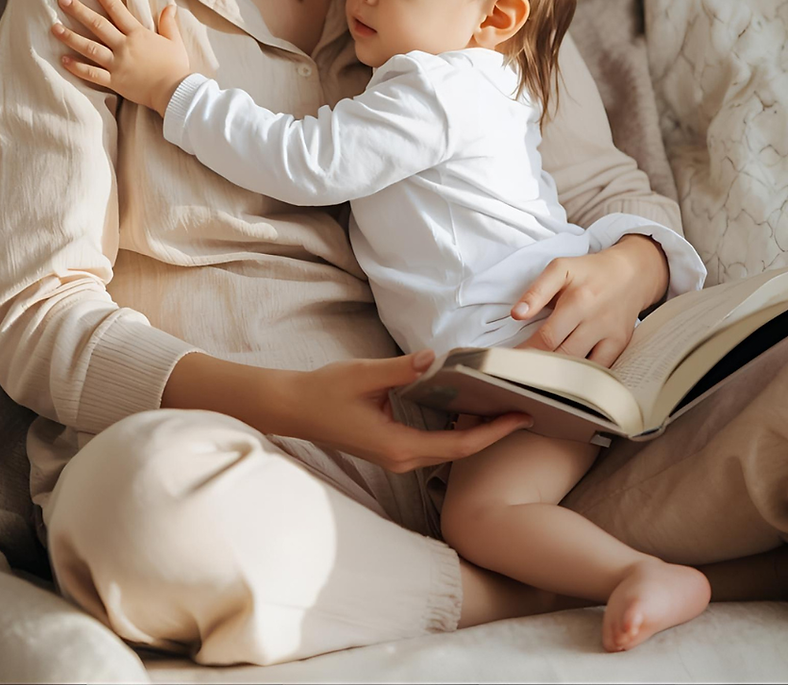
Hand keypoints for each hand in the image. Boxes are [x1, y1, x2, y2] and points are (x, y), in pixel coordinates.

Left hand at [51, 0, 189, 113]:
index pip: (116, 9)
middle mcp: (124, 46)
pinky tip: (63, 59)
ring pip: (89, 47)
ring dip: (70, 37)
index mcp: (138, 34)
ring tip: (54, 27)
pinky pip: (92, 74)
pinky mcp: (114, 81)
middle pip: (97, 25)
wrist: (175, 92)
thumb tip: (169, 6)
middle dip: (78, 10)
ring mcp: (117, 64)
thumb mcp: (175, 41)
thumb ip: (169, 23)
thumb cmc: (176, 66)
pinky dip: (77, 67)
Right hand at [282, 351, 533, 472]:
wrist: (293, 408)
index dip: (494, 432)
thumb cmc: (324, 391)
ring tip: (503, 409)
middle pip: (459, 452)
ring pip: (447, 451)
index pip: (459, 445)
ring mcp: (396, 458)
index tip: (521, 416)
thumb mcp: (364, 374)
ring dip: (475, 433)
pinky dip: (455, 431)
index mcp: (398, 446)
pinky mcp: (391, 450)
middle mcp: (401, 459)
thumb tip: (435, 358)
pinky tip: (466, 412)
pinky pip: (433, 446)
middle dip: (493, 433)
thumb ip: (401, 368)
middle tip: (524, 409)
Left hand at [509, 234, 668, 367]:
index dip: (526, 352)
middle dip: (539, 365)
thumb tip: (517, 314)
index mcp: (577, 300)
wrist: (630, 274)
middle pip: (563, 354)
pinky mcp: (620, 344)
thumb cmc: (589, 272)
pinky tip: (566, 378)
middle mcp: (595, 319)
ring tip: (538, 377)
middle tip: (520, 372)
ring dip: (558, 374)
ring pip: (581, 365)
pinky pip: (600, 369)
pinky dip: (582, 376)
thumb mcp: (559, 269)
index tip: (510, 362)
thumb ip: (536, 292)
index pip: (547, 336)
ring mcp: (610, 334)